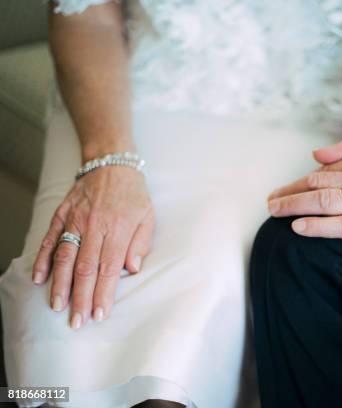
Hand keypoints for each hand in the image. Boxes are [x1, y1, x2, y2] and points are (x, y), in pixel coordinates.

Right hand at [31, 166, 154, 328]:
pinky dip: (42, 259)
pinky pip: (49, 240)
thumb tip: (133, 269)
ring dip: (61, 284)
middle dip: (81, 298)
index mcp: (118, 229)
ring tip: (58, 307)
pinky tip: (38, 278)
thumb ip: (140, 243)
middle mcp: (94, 226)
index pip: (109, 268)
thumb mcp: (147, 216)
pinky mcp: (61, 215)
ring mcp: (75, 220)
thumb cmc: (133, 193)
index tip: (100, 314)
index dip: (103, 294)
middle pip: (85, 268)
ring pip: (65, 257)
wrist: (111, 163)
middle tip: (78, 321)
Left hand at [268, 150, 341, 240]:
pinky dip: (319, 226)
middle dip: (290, 194)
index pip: (321, 175)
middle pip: (318, 186)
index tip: (278, 193)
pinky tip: (299, 227)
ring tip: (275, 211)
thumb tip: (315, 154)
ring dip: (296, 205)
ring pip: (324, 200)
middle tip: (271, 204)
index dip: (296, 185)